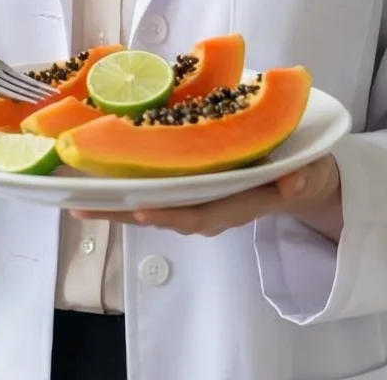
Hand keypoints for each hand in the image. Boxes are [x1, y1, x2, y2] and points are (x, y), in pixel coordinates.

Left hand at [68, 155, 342, 238]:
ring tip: (77, 199)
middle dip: (122, 215)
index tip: (137, 209)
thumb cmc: (303, 172)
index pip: (199, 213)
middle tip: (83, 208)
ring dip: (116, 206)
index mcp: (237, 203)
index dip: (168, 213)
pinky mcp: (191, 191)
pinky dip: (126, 191)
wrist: (304, 181)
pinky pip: (155, 195)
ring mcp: (200, 202)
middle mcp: (212, 208)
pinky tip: (99, 182)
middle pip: (163, 215)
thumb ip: (302, 179)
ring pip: (153, 208)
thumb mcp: (309, 174)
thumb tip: (294, 183)